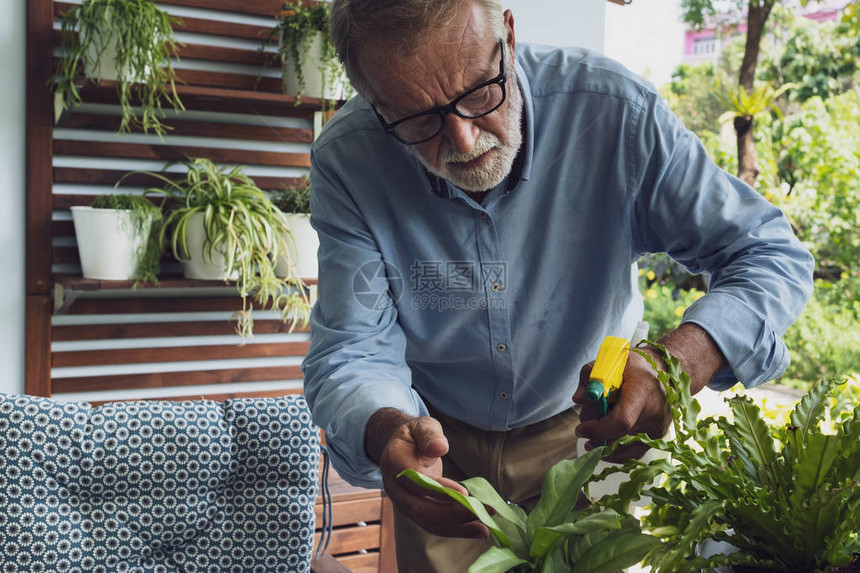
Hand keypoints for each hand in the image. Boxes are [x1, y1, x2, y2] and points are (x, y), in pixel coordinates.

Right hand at [374, 412, 489, 538]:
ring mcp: (405, 504)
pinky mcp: (417, 513)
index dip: (439, 490)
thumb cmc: (415, 435)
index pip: (415, 482)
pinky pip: (435, 525)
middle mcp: (396, 489)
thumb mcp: (421, 426)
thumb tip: (440, 447)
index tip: (464, 493)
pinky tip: (478, 530)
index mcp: (394, 464)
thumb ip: (429, 435)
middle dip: (453, 513)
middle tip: (482, 510)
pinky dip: (457, 530)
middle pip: (421, 509)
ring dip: (458, 526)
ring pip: (429, 522)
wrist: (403, 448)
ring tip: (485, 528)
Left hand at [572, 347, 670, 462]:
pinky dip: (615, 449)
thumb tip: (578, 399)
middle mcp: (654, 413)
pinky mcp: (657, 436)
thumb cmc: (633, 366)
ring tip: (597, 423)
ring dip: (604, 439)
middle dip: (595, 432)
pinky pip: (632, 451)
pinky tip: (603, 444)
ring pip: (622, 445)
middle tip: (587, 418)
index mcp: (641, 392)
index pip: (621, 421)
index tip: (580, 429)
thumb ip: (589, 377)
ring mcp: (657, 427)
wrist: (663, 370)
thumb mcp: (608, 362)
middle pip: (617, 435)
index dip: (598, 430)